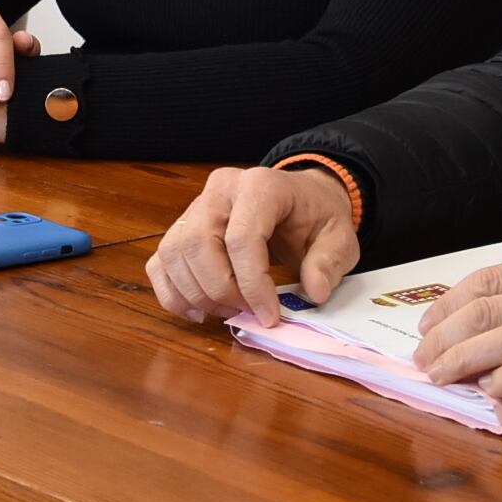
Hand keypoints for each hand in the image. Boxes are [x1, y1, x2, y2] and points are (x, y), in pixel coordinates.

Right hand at [146, 165, 359, 326]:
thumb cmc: (315, 218)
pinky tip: (199, 311)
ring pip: (174, 253)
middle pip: (198, 243)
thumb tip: (313, 292)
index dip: (252, 284)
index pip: (242, 236)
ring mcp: (196, 206)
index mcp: (261, 185)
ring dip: (196, 294)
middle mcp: (220, 189)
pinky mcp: (182, 227)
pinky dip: (173, 293)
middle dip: (220, 289)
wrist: (300, 200)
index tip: (269, 316)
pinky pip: (161, 261)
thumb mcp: (340, 237)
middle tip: (247, 313)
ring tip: (227, 311)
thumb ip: (329, 262)